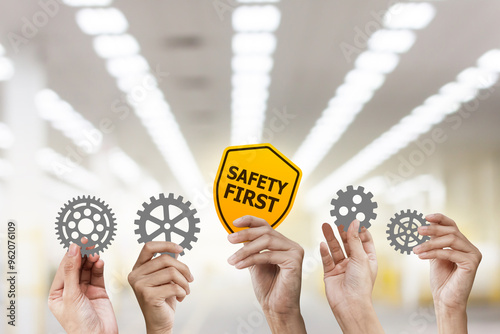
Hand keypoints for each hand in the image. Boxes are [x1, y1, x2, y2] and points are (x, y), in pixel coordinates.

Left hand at [48, 243, 117, 333]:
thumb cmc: (79, 324)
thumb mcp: (71, 295)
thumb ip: (72, 271)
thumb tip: (72, 250)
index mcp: (57, 294)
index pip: (64, 269)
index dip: (71, 255)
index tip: (77, 242)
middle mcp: (71, 291)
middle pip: (76, 267)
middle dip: (82, 255)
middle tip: (88, 242)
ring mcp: (85, 291)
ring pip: (87, 269)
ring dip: (91, 260)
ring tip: (95, 253)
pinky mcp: (98, 291)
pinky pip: (97, 275)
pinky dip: (99, 267)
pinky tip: (100, 261)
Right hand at [127, 242, 193, 333]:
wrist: (160, 322)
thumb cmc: (164, 298)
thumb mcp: (166, 278)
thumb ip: (168, 264)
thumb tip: (176, 249)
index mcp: (138, 268)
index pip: (148, 247)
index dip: (166, 244)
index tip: (181, 248)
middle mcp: (135, 275)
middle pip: (165, 259)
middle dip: (183, 268)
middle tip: (190, 279)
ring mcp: (139, 286)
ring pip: (172, 272)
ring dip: (185, 282)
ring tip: (186, 290)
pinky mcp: (148, 296)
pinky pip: (174, 286)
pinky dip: (183, 291)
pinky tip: (181, 298)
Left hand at [227, 216, 305, 333]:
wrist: (276, 308)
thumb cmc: (267, 287)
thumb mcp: (255, 262)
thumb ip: (250, 247)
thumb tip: (237, 232)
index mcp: (282, 243)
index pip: (266, 225)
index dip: (250, 220)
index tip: (234, 222)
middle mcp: (291, 245)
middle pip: (265, 231)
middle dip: (245, 234)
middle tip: (229, 239)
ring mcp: (295, 251)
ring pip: (266, 241)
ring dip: (246, 250)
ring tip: (232, 259)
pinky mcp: (294, 260)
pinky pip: (268, 255)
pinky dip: (252, 259)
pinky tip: (240, 265)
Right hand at [320, 220, 383, 333]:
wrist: (350, 304)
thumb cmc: (360, 285)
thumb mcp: (360, 258)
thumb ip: (355, 239)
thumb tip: (355, 222)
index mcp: (367, 259)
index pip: (364, 239)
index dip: (359, 228)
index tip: (353, 216)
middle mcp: (355, 262)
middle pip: (348, 242)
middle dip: (343, 230)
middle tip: (337, 218)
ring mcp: (342, 267)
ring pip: (336, 248)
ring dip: (330, 237)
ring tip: (325, 226)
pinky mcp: (331, 273)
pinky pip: (327, 259)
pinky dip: (324, 252)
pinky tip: (322, 244)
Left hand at [414, 213, 481, 332]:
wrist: (445, 299)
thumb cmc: (440, 279)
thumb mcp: (434, 255)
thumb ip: (433, 241)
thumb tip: (424, 225)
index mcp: (462, 244)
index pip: (452, 226)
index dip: (440, 219)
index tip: (425, 216)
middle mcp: (471, 248)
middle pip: (451, 231)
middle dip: (432, 229)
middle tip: (417, 230)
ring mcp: (473, 255)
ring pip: (450, 240)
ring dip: (430, 243)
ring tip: (415, 249)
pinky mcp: (471, 264)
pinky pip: (450, 253)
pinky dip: (433, 253)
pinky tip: (420, 256)